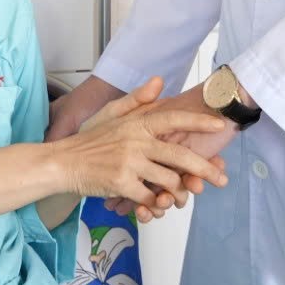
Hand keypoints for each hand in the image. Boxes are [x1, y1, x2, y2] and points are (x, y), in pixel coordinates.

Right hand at [54, 77, 229, 222]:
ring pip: (169, 180)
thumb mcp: (111, 112)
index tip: (219, 126)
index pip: (173, 118)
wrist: (63, 163)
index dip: (198, 122)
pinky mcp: (122, 183)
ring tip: (183, 198)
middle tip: (221, 179)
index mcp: (136, 123)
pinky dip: (157, 203)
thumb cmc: (88, 139)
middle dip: (205, 169)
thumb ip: (138, 99)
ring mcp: (129, 163)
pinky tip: (157, 205)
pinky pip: (151, 198)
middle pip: (180, 155)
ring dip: (179, 192)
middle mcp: (136, 141)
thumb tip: (159, 80)